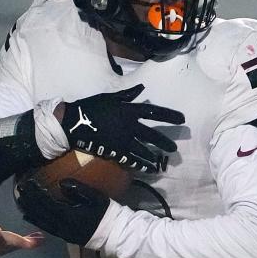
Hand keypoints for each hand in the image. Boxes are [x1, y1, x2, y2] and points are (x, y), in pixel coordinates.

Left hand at [14, 177, 109, 244]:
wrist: (114, 234)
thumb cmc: (106, 213)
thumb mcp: (96, 197)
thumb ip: (79, 190)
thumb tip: (61, 183)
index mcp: (69, 215)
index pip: (47, 203)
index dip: (36, 193)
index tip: (28, 183)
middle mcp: (62, 226)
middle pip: (41, 213)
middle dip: (29, 201)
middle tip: (19, 189)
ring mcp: (63, 232)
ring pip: (41, 221)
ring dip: (30, 211)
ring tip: (20, 201)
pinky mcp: (65, 236)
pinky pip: (46, 228)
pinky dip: (36, 221)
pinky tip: (30, 216)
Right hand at [57, 84, 181, 173]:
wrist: (73, 123)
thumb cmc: (91, 107)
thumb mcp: (109, 97)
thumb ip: (126, 95)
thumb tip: (141, 88)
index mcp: (129, 110)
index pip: (154, 112)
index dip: (169, 115)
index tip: (182, 119)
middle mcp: (129, 126)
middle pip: (152, 135)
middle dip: (164, 142)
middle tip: (174, 149)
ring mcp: (122, 140)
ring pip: (143, 150)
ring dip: (152, 157)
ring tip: (161, 162)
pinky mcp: (114, 151)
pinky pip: (130, 159)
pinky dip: (139, 165)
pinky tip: (147, 169)